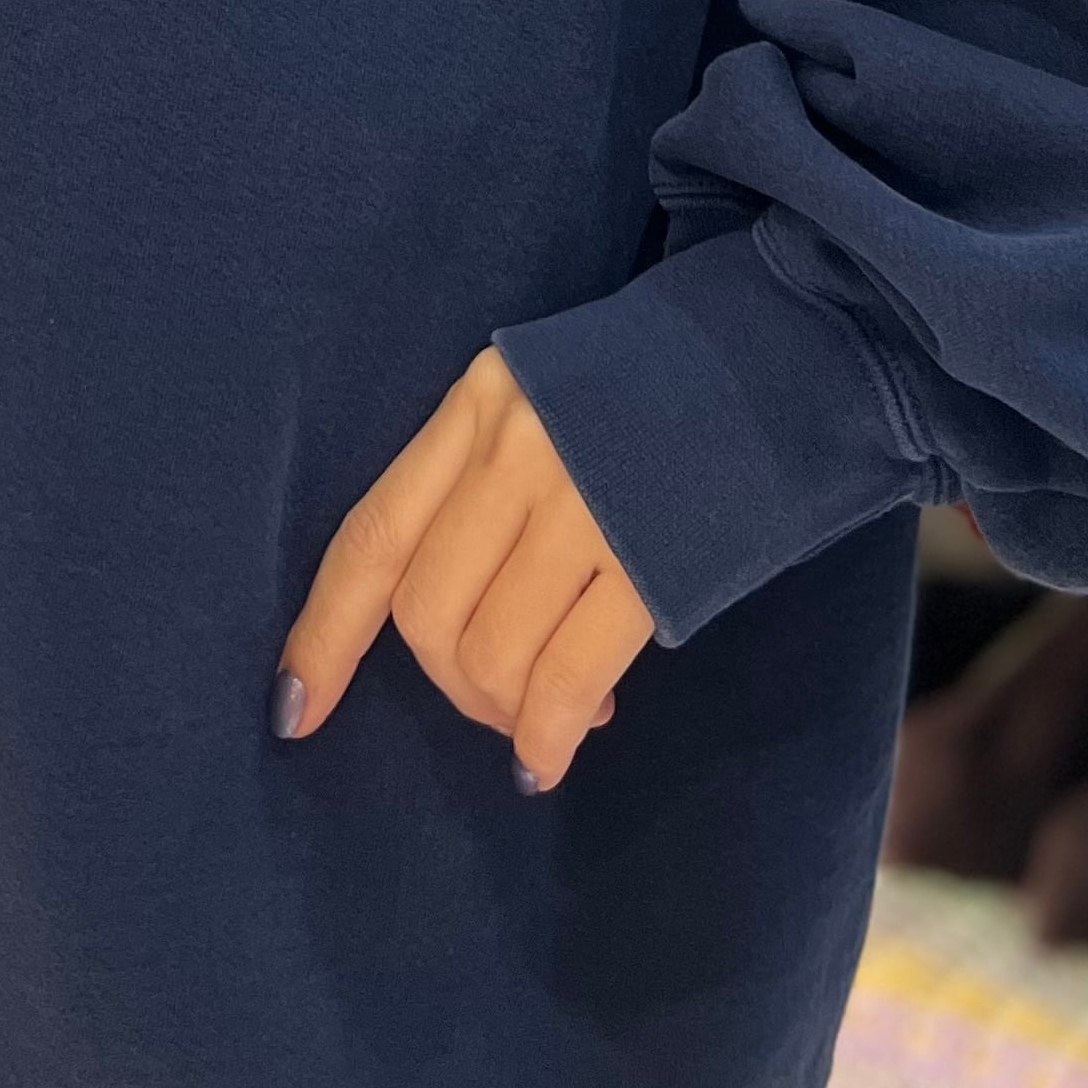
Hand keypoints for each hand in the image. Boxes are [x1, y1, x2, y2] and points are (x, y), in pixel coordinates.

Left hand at [273, 346, 654, 793]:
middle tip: (499, 700)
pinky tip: (561, 750)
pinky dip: (552, 732)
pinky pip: (567, 675)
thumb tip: (460, 635)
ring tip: (549, 713)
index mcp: (475, 403)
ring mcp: (581, 497)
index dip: (324, 632)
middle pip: (426, 611)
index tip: (293, 710)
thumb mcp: (546, 403)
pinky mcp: (651, 553)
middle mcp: (513, 445)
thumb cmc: (664, 385)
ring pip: (490, 651)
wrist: (794, 338)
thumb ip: (489, 489)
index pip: (372, 534)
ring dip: (507, 711)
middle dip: (452, 684)